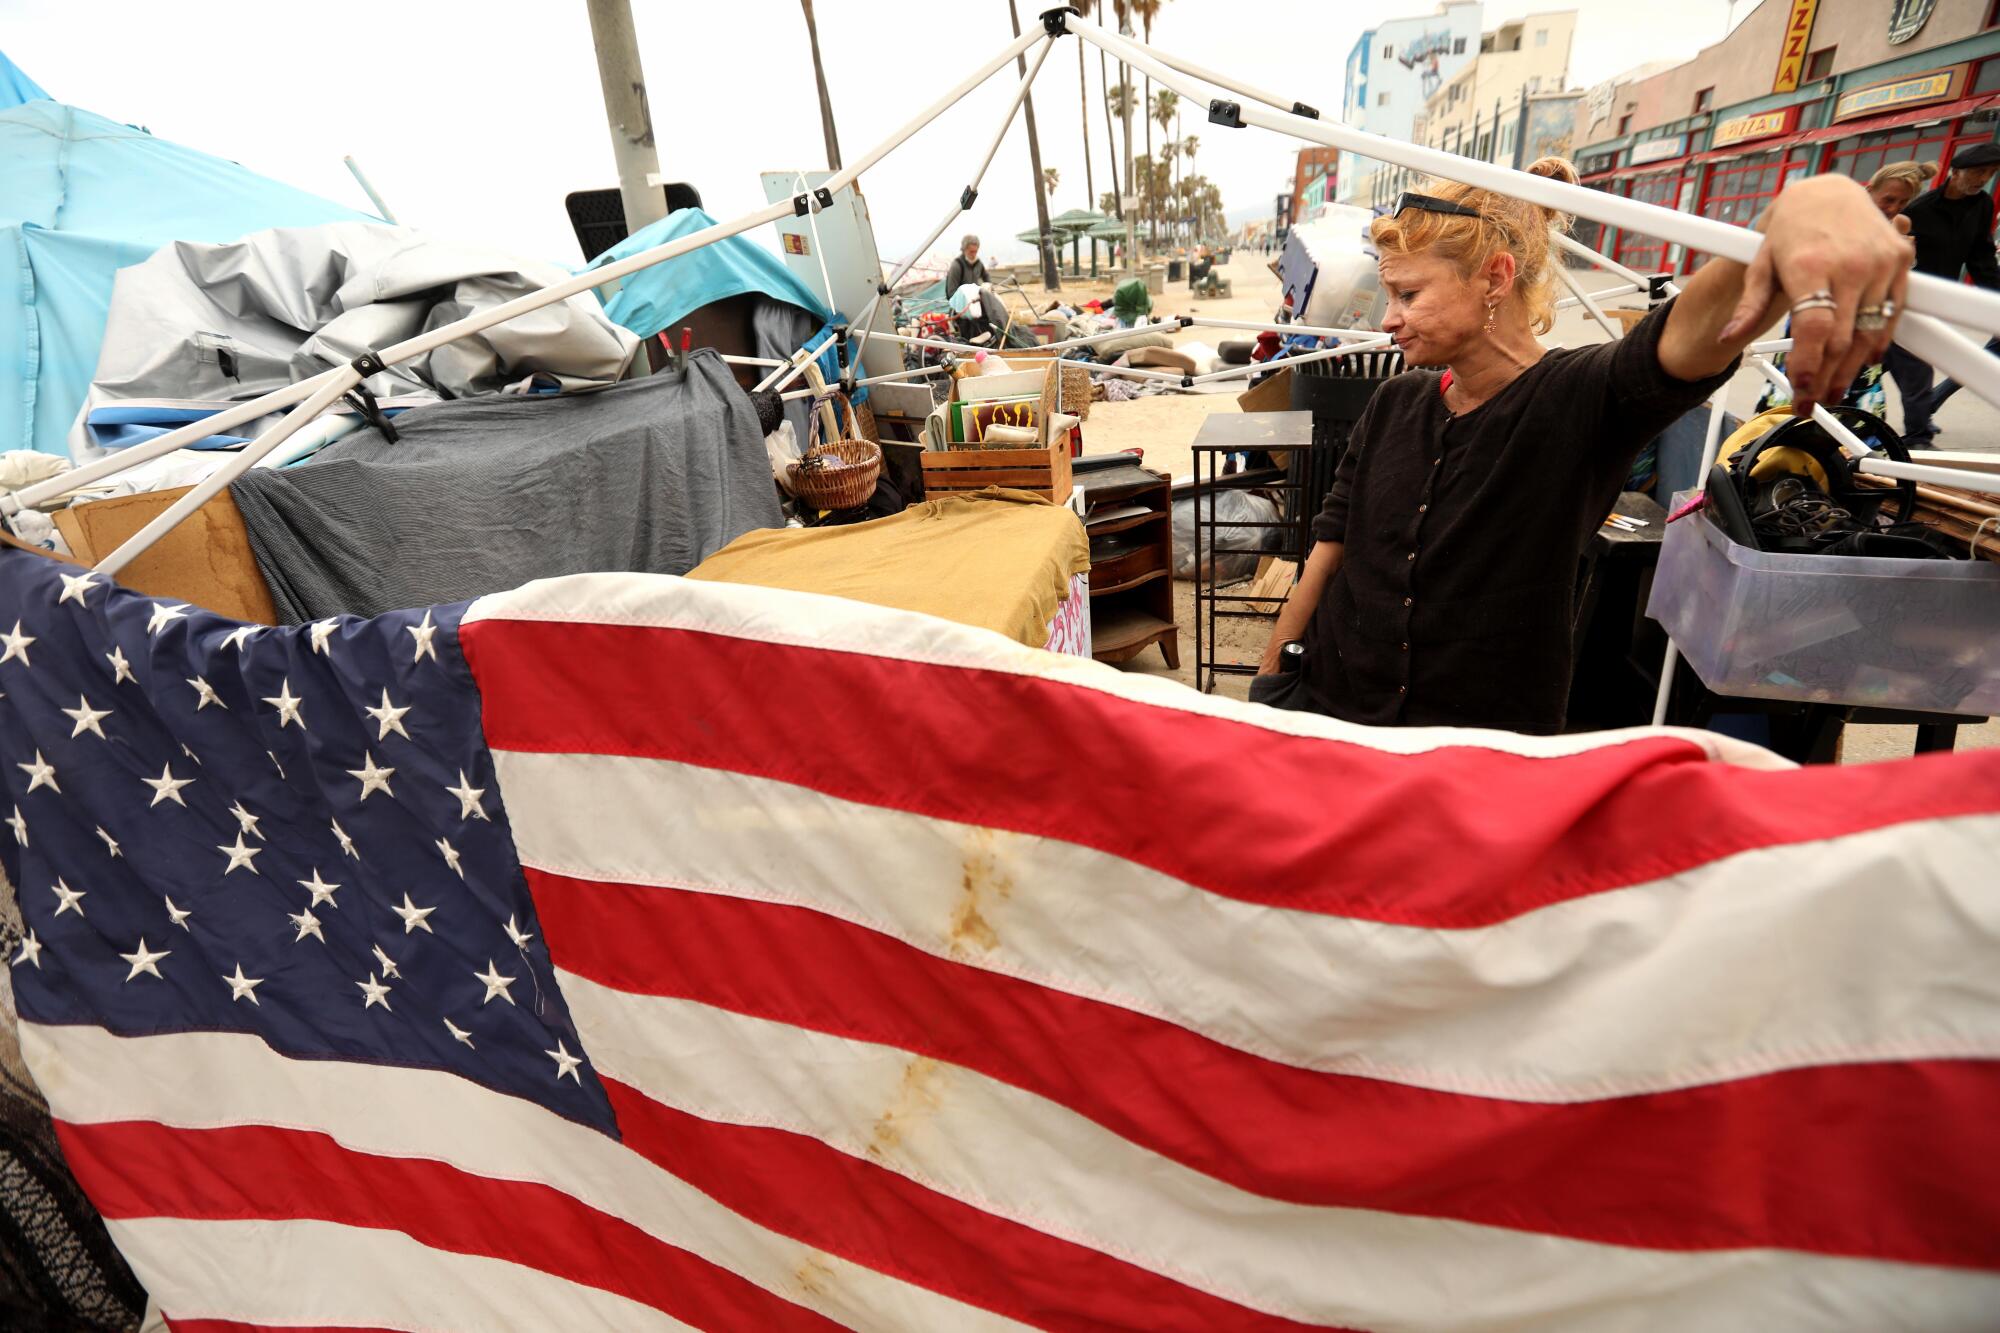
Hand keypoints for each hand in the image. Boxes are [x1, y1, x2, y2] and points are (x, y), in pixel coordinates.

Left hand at [1720, 174, 1914, 415]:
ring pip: (1870, 333)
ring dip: (1852, 369)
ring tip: (1833, 390)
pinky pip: (1892, 314)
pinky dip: (1878, 343)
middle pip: (1841, 340)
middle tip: (1811, 402)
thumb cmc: (1789, 230)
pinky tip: (1862, 362)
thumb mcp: (1760, 264)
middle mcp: (1850, 265)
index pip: (1814, 329)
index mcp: (1810, 266)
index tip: (1801, 391)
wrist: (1827, 192)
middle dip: (1825, 379)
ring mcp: (1880, 263)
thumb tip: (1727, 339)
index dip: (1809, 365)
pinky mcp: (1901, 260)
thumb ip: (1748, 305)